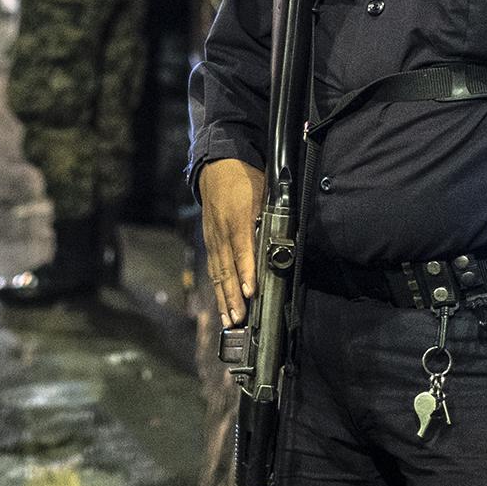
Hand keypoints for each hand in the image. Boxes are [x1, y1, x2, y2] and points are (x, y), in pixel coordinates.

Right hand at [198, 159, 265, 326]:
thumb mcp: (262, 193)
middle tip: (238, 319)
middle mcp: (221, 232)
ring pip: (218, 273)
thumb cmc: (244, 180)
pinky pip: (213, 267)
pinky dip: (216, 287)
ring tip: (229, 319)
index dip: (246, 273)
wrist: (216, 167)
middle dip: (232, 296)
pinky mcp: (209, 240)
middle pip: (227, 269)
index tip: (250, 292)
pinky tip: (220, 301)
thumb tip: (277, 242)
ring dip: (224, 297)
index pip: (242, 251)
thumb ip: (267, 218)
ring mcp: (213, 237)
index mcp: (237, 219)